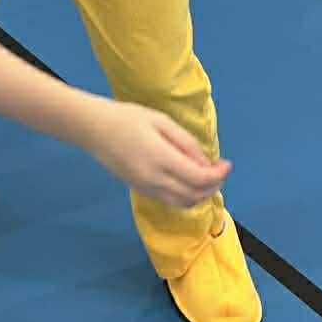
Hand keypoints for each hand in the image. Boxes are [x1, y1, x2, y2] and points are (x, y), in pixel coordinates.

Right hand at [88, 100, 230, 207]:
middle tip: (220, 170)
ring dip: (201, 195)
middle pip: (194, 195)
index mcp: (161, 159)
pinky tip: (189, 180)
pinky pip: (171, 200)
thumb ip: (185, 143)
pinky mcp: (141, 190)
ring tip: (208, 177)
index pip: (199, 178)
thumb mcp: (160, 121)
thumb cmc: (127, 118)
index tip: (227, 164)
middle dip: (213, 186)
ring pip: (183, 203)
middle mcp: (154, 180)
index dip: (218, 175)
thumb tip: (205, 162)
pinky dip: (186, 196)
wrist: (94, 129)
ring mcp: (146, 188)